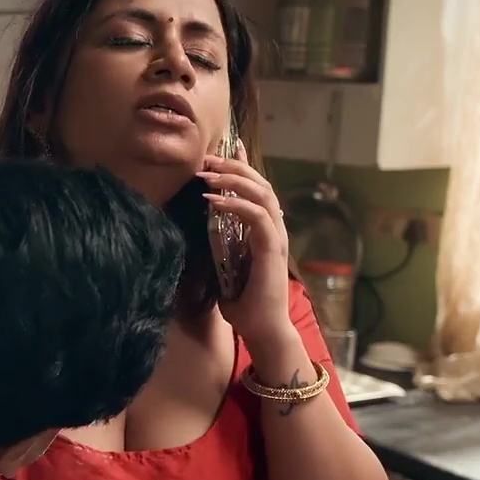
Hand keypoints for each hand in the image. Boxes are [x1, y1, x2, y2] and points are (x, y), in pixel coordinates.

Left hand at [199, 153, 297, 356]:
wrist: (263, 331)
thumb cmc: (246, 305)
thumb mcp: (227, 269)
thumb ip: (222, 249)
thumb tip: (203, 235)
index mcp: (265, 231)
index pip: (258, 189)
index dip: (244, 166)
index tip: (226, 149)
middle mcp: (275, 229)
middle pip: (260, 184)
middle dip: (234, 166)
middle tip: (207, 159)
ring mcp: (276, 238)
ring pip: (262, 193)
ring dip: (233, 180)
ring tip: (207, 174)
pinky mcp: (272, 250)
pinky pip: (258, 217)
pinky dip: (236, 205)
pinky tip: (212, 201)